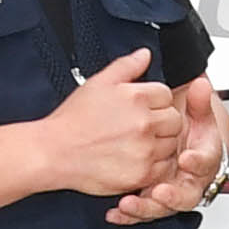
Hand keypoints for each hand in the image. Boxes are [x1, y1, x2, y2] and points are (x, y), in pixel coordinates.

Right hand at [46, 46, 186, 197]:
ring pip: (171, 144)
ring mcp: (144, 150)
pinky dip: (154, 165)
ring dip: (159, 144)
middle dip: (161, 122)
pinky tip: (135, 159)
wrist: (54, 152)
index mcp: (136, 97)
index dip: (154, 101)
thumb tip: (145, 54)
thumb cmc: (73, 120)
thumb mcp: (97, 83)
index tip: (140, 109)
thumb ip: (126, 66)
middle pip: (174, 120)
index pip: (166, 94)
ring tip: (135, 144)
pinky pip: (164, 167)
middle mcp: (143, 123)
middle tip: (139, 128)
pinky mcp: (141, 174)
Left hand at [111, 77, 228, 224]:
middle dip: (172, 196)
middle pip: (186, 195)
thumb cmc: (191, 128)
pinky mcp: (152, 198)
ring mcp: (170, 190)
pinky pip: (142, 210)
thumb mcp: (197, 111)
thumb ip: (200, 100)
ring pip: (161, 207)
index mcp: (203, 158)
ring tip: (128, 203)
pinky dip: (128, 214)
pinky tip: (114, 212)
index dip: (198, 162)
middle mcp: (188, 179)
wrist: (185, 141)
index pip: (205, 162)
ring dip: (145, 207)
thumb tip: (202, 84)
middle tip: (160, 191)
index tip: (187, 158)